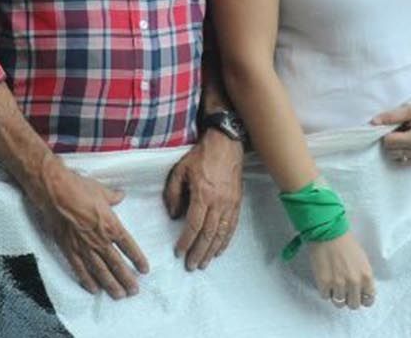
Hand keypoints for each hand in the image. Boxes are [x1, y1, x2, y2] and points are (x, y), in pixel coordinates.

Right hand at [24, 161, 148, 297]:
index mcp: (111, 225)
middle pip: (117, 264)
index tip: (144, 270)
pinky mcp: (68, 249)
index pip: (128, 246)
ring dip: (111, 285)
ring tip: (119, 295)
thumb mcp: (101, 190)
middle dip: (127, 279)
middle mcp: (99, 240)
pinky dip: (87, 281)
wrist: (54, 192)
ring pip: (100, 271)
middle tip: (134, 291)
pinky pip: (80, 269)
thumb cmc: (78, 187)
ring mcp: (83, 247)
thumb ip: (113, 197)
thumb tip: (121, 195)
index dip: (138, 259)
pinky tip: (94, 289)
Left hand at [163, 130, 242, 270]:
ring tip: (204, 263)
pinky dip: (225, 241)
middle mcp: (218, 202)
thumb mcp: (179, 170)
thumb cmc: (200, 156)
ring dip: (212, 251)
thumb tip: (174, 216)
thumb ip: (173, 193)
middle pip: (208, 234)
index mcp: (202, 194)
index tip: (179, 252)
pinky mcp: (237, 203)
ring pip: (221, 234)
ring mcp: (230, 204)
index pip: (194, 225)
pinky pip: (232, 227)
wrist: (226, 144)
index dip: (186, 241)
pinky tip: (219, 250)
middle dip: (199, 252)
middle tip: (191, 265)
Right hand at [308, 233, 375, 310]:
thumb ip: (363, 277)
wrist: (327, 232)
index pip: (368, 300)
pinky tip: (325, 280)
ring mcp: (338, 284)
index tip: (358, 297)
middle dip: (349, 299)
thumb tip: (359, 290)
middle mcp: (354, 282)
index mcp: (366, 276)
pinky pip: (325, 296)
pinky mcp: (324, 282)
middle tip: (344, 292)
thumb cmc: (345, 242)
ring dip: (336, 296)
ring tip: (333, 286)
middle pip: (354, 305)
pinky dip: (325, 291)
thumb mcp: (362, 260)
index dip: (363, 300)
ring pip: (339, 303)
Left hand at [373, 92, 410, 165]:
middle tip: (401, 130)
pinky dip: (406, 153)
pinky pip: (408, 162)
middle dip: (392, 141)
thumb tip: (373, 122)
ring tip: (408, 136)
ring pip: (398, 158)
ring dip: (398, 147)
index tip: (395, 125)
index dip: (388, 133)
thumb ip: (392, 116)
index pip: (389, 142)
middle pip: (392, 151)